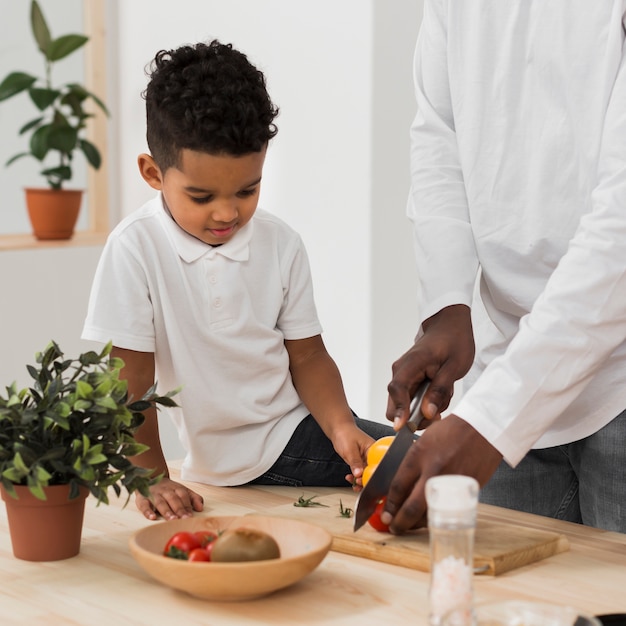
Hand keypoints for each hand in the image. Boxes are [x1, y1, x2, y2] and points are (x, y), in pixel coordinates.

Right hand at [135, 477, 203, 520]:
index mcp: (176, 488)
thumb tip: (201, 508)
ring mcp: (154, 494)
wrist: (150, 478)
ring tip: (171, 519)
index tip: (191, 516)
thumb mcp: (182, 490)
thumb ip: (193, 498)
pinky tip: (152, 517)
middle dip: (179, 509)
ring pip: (160, 502)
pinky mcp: (142, 499)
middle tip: (184, 519)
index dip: (187, 506)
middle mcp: (165, 490)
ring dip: (166, 511)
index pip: (183, 496)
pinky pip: (144, 504)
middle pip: (173, 499)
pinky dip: (147, 511)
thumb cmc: (169, 490)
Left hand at [328, 422, 375, 490]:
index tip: (364, 480)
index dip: (372, 475)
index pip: (377, 465)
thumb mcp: (350, 449)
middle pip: (372, 471)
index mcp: (373, 449)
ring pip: (366, 474)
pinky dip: (355, 477)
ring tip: (352, 481)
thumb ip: (355, 462)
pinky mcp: (360, 462)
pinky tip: (350, 478)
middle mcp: (371, 455)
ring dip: (359, 480)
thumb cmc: (345, 434)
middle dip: (365, 479)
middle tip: (357, 482)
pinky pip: (360, 472)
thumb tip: (359, 474)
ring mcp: (365, 459)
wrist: (338, 429)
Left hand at [379, 414, 502, 532]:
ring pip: (430, 514)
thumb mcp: (424, 441)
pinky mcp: (466, 492)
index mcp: (419, 455)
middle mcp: (433, 471)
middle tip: (394, 528)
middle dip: (400, 522)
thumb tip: (400, 487)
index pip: (398, 487)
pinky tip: (430, 518)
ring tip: (410, 525)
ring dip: (417, 524)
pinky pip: (447, 510)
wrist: (482, 429)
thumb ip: (412, 463)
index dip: (390, 504)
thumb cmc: (451, 432)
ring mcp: (451, 484)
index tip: (385, 513)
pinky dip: (436, 517)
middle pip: (412, 507)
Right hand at [386, 305, 474, 427]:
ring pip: (405, 405)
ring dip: (424, 408)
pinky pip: (412, 399)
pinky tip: (439, 391)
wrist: (449, 325)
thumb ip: (440, 390)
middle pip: (395, 404)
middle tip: (438, 412)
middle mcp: (400, 370)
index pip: (397, 389)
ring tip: (444, 394)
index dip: (398, 409)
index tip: (403, 426)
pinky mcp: (408, 380)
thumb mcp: (454, 366)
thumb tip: (427, 413)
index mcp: (410, 364)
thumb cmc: (453, 340)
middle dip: (415, 415)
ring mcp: (403, 376)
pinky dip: (426, 402)